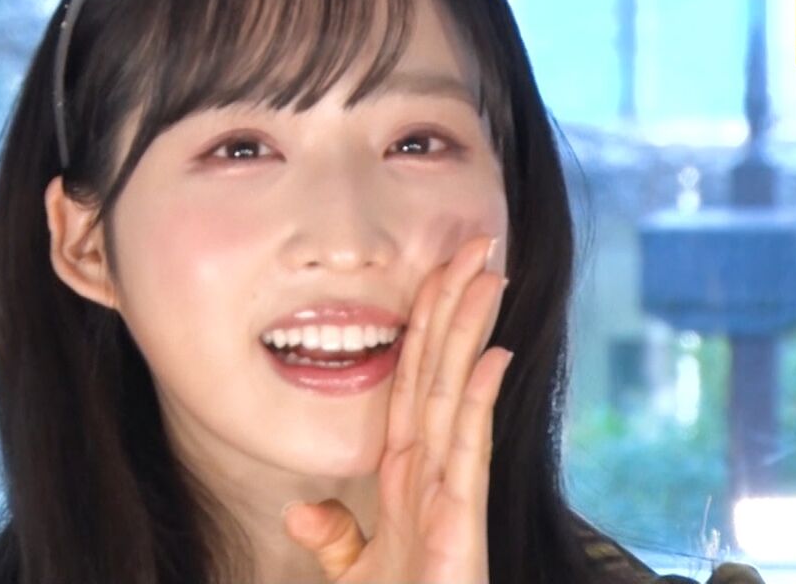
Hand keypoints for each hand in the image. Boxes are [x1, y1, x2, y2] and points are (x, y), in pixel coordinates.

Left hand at [284, 235, 511, 583]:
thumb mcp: (350, 573)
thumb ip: (333, 537)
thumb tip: (303, 510)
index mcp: (406, 472)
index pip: (415, 379)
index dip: (426, 323)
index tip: (438, 271)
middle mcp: (433, 469)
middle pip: (442, 370)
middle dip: (456, 306)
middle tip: (475, 245)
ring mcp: (451, 489)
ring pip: (458, 393)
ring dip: (471, 333)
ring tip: (487, 275)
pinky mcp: (460, 518)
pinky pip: (467, 447)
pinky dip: (479, 401)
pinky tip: (493, 356)